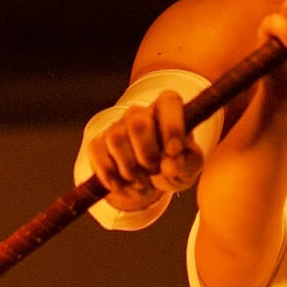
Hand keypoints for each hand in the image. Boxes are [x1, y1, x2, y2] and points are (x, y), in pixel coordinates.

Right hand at [92, 91, 202, 213]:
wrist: (148, 184)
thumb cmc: (173, 167)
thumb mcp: (188, 167)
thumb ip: (187, 163)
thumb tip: (171, 164)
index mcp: (167, 111)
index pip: (169, 101)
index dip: (171, 126)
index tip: (174, 151)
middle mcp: (139, 113)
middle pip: (137, 122)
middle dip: (147, 154)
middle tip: (155, 170)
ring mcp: (116, 127)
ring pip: (116, 139)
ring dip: (130, 169)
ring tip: (142, 181)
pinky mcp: (98, 144)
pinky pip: (97, 154)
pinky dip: (110, 175)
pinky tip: (121, 185)